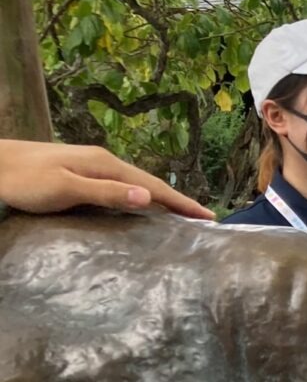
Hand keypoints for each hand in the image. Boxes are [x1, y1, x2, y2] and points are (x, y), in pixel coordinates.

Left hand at [0, 140, 212, 219]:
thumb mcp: (65, 189)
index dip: (181, 202)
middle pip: (149, 183)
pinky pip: (121, 186)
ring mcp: (92, 166)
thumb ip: (106, 193)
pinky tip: (140, 205)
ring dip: (160, 199)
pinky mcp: (80, 173)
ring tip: (179, 214)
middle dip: (177, 201)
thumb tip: (147, 198)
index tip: (207, 217)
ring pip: (136, 184)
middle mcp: (103, 162)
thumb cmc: (24, 180)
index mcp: (105, 165)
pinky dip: (140, 197)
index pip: (152, 186)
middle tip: (202, 218)